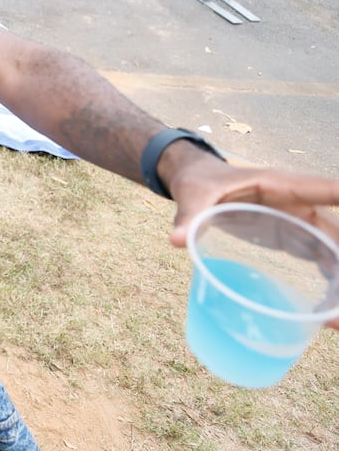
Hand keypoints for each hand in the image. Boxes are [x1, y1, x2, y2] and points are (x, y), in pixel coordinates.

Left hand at [165, 153, 338, 329]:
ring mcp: (298, 221)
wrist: (198, 180)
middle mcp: (296, 203)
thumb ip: (189, 215)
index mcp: (278, 185)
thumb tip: (175, 240)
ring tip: (335, 319)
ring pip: (332, 249)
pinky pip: (320, 259)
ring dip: (338, 279)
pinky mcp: (292, 236)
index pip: (320, 190)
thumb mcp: (193, 194)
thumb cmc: (200, 181)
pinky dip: (329, 281)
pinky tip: (327, 311)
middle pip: (334, 231)